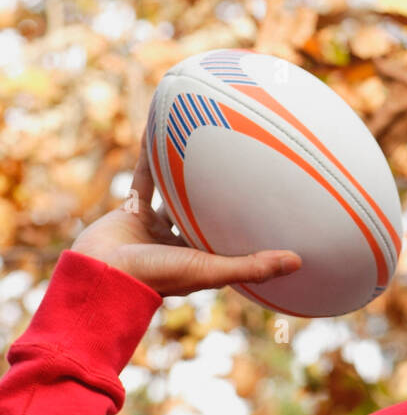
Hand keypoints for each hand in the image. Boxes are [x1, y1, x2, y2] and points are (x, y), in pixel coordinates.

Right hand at [71, 128, 301, 297]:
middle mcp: (178, 243)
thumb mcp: (209, 270)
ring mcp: (154, 228)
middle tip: (244, 165)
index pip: (230, 239)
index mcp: (199, 259)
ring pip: (175, 193)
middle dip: (220, 194)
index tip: (271, 204)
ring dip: (187, 173)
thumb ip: (251, 265)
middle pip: (204, 213)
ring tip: (206, 144)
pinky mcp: (132, 211)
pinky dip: (152, 160)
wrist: (99, 276)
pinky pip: (146, 180)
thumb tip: (299, 261)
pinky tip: (163, 136)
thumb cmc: (154, 278)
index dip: (248, 224)